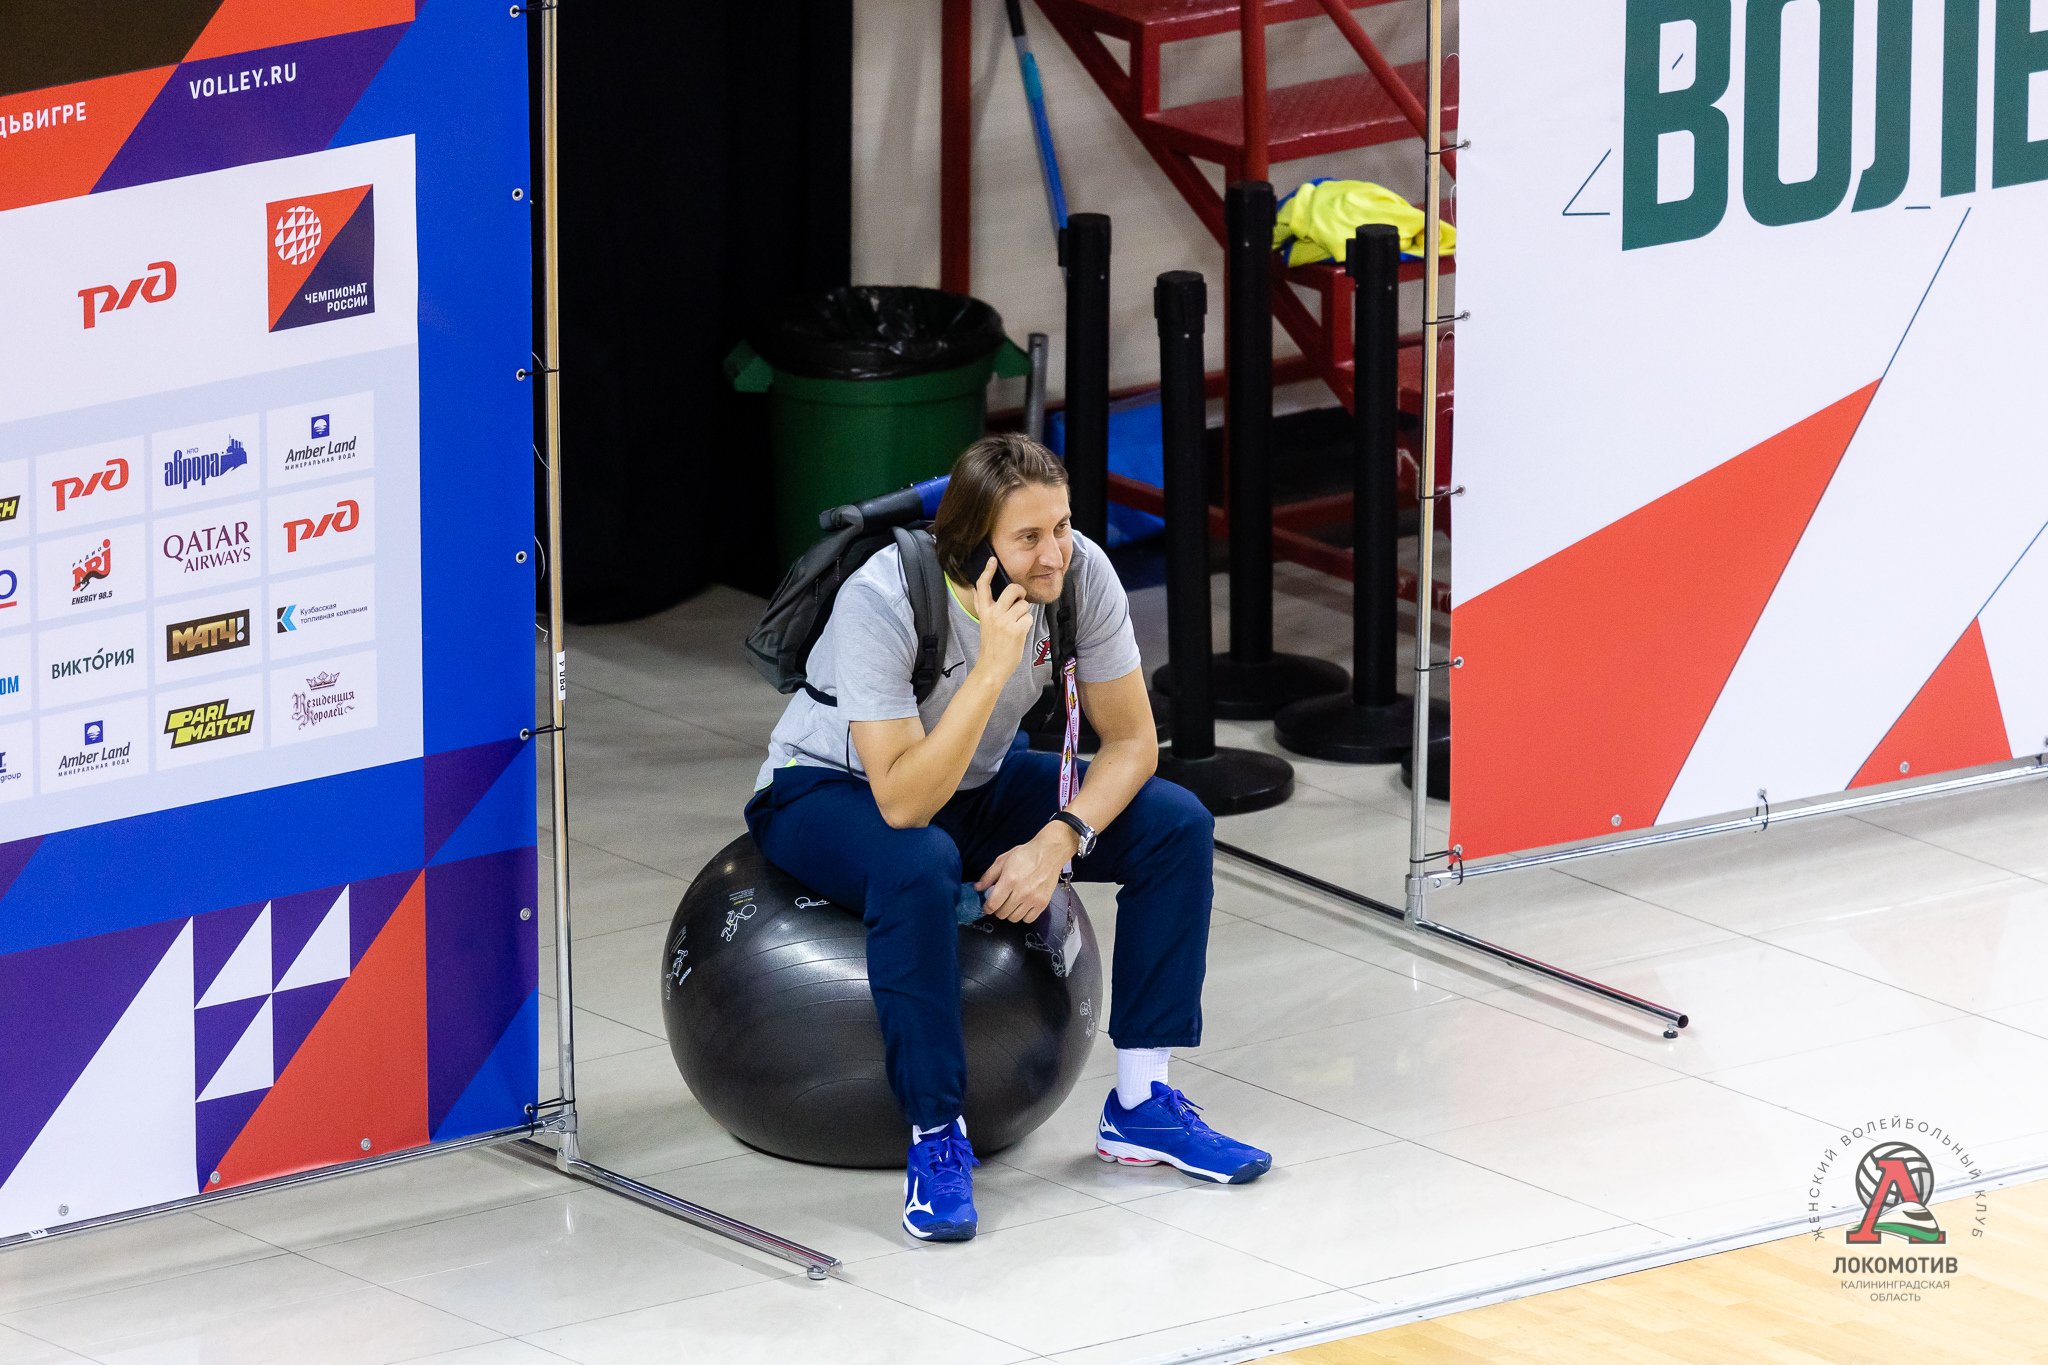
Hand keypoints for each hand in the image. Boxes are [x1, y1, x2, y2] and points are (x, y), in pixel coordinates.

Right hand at [971, 556, 1032, 677]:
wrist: (992, 667)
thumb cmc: (991, 645)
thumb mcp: (983, 623)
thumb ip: (982, 606)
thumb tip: (976, 590)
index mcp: (984, 611)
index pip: (983, 587)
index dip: (988, 571)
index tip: (992, 560)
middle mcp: (993, 614)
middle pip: (1012, 589)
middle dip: (1020, 592)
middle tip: (1020, 599)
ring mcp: (1005, 622)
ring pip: (1023, 605)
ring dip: (1024, 614)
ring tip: (1016, 625)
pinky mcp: (1017, 630)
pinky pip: (1028, 618)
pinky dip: (1027, 625)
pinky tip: (1019, 633)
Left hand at [974, 825, 1072, 922]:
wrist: (1049, 852)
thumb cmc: (1025, 854)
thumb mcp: (1002, 860)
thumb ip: (988, 876)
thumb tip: (977, 888)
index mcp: (1009, 880)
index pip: (993, 904)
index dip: (987, 908)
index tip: (987, 906)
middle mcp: (1021, 892)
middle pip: (1002, 914)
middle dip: (998, 909)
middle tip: (1000, 901)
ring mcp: (1033, 899)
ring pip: (1014, 918)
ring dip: (1010, 913)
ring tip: (1012, 903)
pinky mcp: (1043, 903)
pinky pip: (1028, 919)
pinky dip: (1023, 915)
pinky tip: (1023, 906)